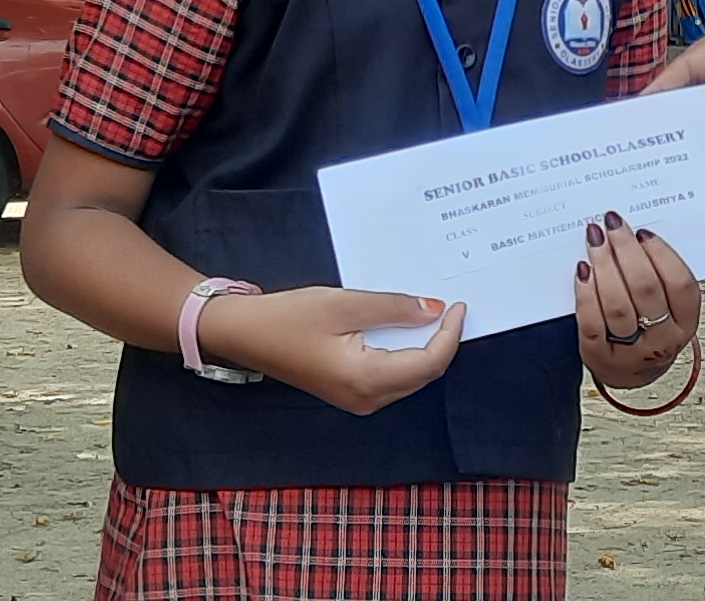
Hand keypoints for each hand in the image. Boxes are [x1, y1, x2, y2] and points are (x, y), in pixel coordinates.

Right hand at [202, 286, 463, 415]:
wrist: (244, 334)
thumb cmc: (289, 318)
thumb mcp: (346, 304)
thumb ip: (394, 308)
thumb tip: (434, 309)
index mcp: (367, 380)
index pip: (428, 363)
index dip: (450, 335)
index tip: (460, 306)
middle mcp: (366, 399)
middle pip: (422, 373)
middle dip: (441, 341)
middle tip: (450, 306)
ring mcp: (357, 400)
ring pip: (408, 376)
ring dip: (423, 347)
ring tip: (432, 313)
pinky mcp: (348, 392)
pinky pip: (390, 376)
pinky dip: (403, 353)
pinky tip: (404, 327)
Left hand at [574, 212, 699, 387]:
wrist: (628, 370)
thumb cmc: (649, 329)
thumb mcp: (667, 307)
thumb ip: (659, 276)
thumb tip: (636, 236)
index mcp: (685, 322)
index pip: (681, 285)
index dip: (662, 254)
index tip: (642, 232)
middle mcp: (662, 340)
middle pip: (646, 289)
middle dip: (627, 251)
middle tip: (612, 225)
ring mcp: (631, 352)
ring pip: (618, 305)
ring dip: (605, 265)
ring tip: (595, 240)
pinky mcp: (600, 356)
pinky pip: (592, 321)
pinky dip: (586, 293)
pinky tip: (583, 271)